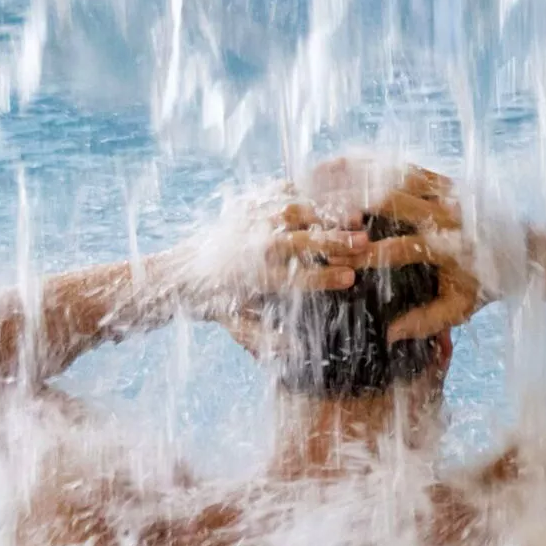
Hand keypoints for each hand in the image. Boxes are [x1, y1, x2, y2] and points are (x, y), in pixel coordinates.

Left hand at [165, 189, 369, 322]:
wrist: (179, 273)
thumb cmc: (215, 303)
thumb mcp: (237, 325)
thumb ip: (265, 339)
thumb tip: (297, 352)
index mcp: (251, 277)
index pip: (296, 278)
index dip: (326, 278)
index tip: (351, 278)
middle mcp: (251, 246)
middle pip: (302, 242)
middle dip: (337, 242)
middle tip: (366, 244)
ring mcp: (248, 220)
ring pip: (295, 211)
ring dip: (328, 215)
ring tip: (354, 218)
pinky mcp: (247, 204)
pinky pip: (281, 192)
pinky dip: (306, 195)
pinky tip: (327, 203)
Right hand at [306, 161, 484, 343]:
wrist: (530, 246)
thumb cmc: (491, 281)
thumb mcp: (462, 308)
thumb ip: (425, 322)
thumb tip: (387, 335)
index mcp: (451, 247)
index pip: (398, 248)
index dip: (362, 254)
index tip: (332, 260)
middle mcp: (448, 213)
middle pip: (390, 201)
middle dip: (348, 205)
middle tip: (311, 210)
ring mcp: (448, 191)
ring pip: (394, 174)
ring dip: (353, 175)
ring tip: (314, 177)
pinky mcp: (446, 178)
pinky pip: (404, 165)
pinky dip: (372, 163)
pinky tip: (342, 163)